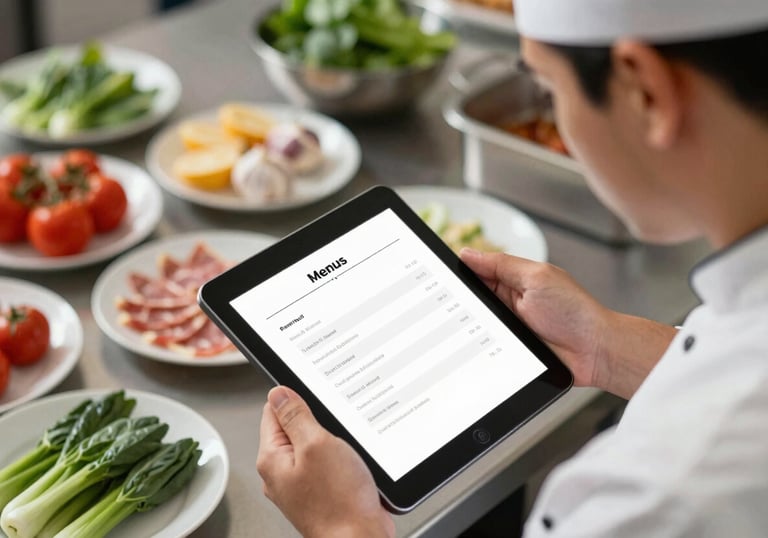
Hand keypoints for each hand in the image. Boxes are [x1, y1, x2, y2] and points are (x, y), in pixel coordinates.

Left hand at [257, 386, 394, 537]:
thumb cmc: (338, 502)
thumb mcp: (316, 444)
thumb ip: (295, 416)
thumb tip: (279, 393)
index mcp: (272, 459)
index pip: (274, 412)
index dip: (296, 400)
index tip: (314, 402)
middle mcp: (282, 473)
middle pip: (295, 428)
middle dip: (318, 424)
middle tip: (334, 433)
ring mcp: (301, 484)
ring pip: (316, 446)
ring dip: (333, 443)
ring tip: (346, 454)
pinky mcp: (321, 492)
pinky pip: (328, 464)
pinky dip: (341, 460)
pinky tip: (352, 466)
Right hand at [460, 249, 675, 397]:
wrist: (596, 352)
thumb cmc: (575, 312)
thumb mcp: (535, 278)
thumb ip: (501, 265)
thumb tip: (468, 253)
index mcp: (514, 280)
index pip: (477, 271)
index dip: (459, 271)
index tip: (439, 272)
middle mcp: (509, 303)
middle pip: (472, 299)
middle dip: (460, 300)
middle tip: (447, 302)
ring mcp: (508, 328)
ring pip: (474, 324)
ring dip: (469, 325)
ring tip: (465, 324)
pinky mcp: (509, 350)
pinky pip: (484, 347)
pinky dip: (477, 346)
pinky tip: (472, 345)